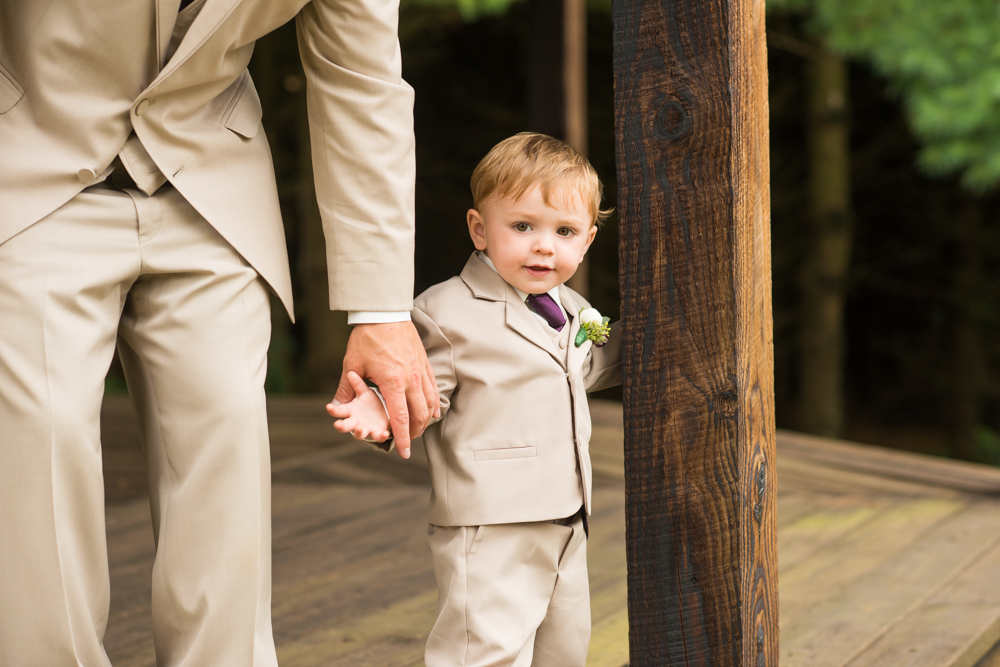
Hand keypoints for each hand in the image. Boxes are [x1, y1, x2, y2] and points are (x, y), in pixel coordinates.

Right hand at [327, 372, 391, 442]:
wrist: (384, 412)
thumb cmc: (370, 402)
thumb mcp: (365, 391)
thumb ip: (358, 384)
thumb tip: (350, 373)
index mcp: (350, 410)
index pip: (338, 410)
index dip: (333, 409)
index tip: (328, 407)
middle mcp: (355, 421)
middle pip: (345, 425)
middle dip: (341, 426)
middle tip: (337, 425)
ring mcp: (366, 428)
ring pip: (360, 433)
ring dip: (359, 433)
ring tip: (360, 429)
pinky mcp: (378, 432)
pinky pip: (378, 435)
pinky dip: (381, 435)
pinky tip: (384, 433)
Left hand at [334, 321, 439, 458]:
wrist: (385, 312)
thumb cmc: (367, 337)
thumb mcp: (352, 363)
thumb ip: (346, 387)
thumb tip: (336, 406)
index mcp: (392, 382)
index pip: (401, 418)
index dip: (403, 438)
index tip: (404, 452)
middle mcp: (411, 379)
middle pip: (419, 415)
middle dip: (415, 433)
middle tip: (409, 443)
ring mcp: (421, 371)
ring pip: (430, 403)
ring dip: (425, 420)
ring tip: (419, 429)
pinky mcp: (425, 363)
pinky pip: (434, 389)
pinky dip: (433, 403)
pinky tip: (431, 410)